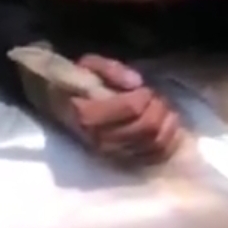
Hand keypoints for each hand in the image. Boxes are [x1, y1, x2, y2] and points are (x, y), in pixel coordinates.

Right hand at [41, 53, 182, 164]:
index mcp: (88, 114)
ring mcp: (113, 154)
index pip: (132, 107)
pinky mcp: (124, 161)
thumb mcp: (88, 65)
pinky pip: (156, 155)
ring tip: (159, 109)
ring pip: (155, 141)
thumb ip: (111, 69)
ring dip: (165, 122)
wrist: (59, 108)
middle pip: (148, 125)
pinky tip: (164, 126)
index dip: (145, 95)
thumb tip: (136, 82)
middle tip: (154, 97)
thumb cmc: (77, 84)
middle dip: (158, 107)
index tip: (142, 88)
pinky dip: (167, 139)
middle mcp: (100, 139)